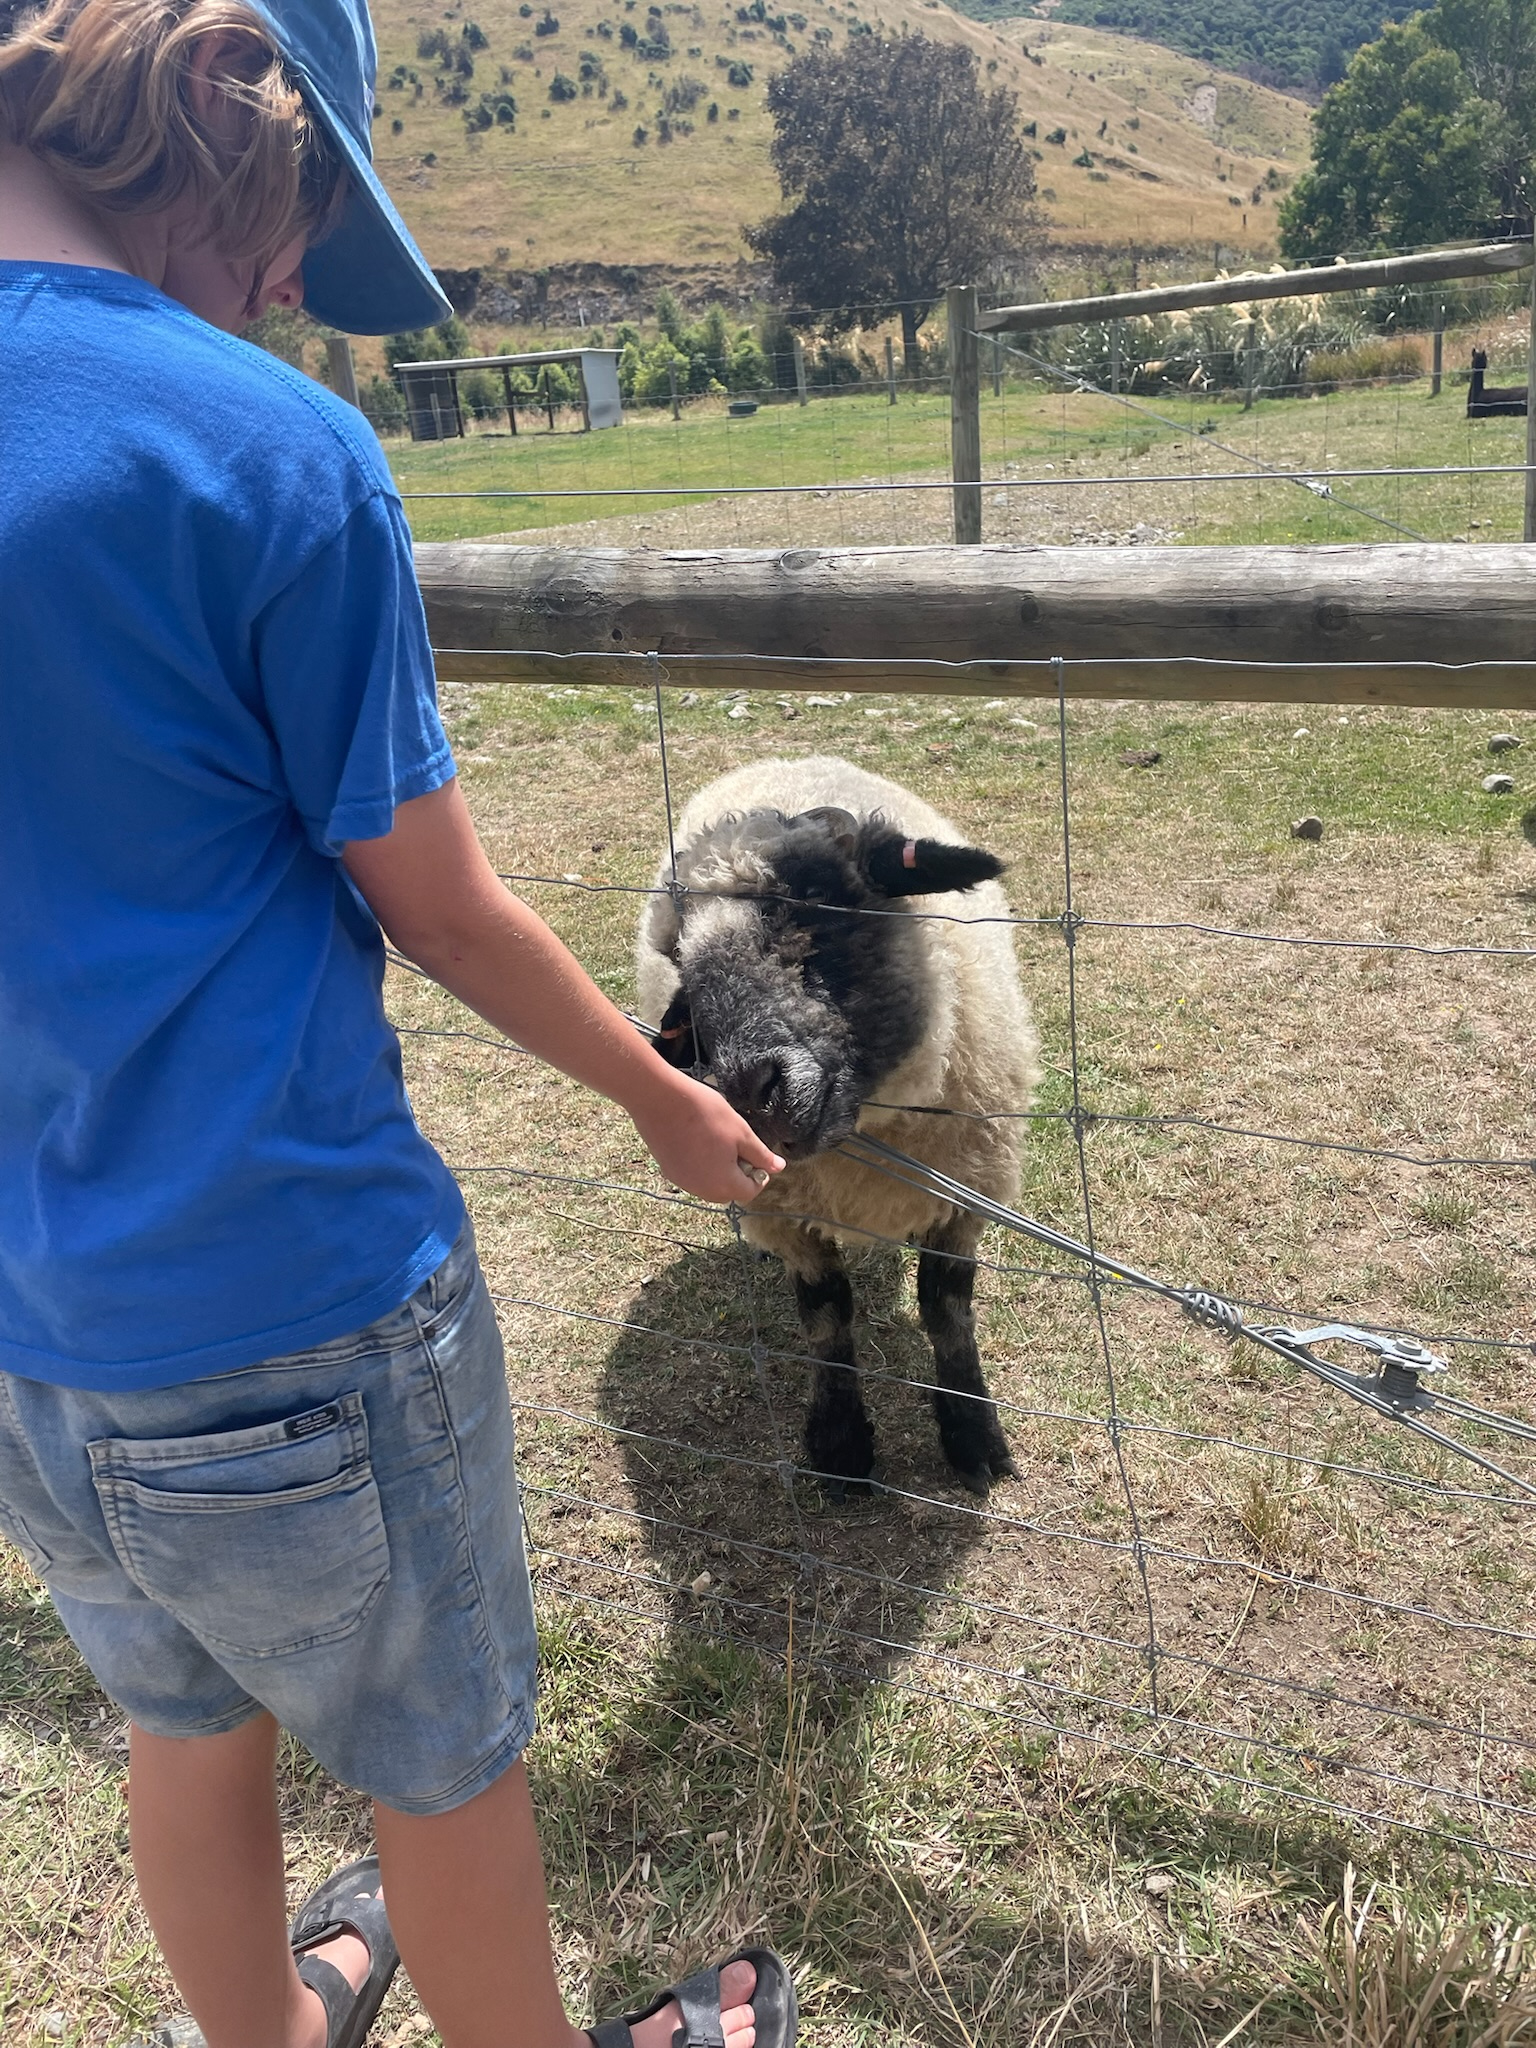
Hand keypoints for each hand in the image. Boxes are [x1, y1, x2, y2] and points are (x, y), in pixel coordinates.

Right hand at [630, 1069, 784, 1204]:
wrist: (661, 1100)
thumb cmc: (706, 1114)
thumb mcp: (742, 1132)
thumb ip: (761, 1155)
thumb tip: (779, 1168)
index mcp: (724, 1184)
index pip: (750, 1192)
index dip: (759, 1175)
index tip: (756, 1155)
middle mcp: (702, 1190)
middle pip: (728, 1192)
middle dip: (738, 1175)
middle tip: (737, 1147)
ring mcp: (682, 1181)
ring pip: (709, 1184)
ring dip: (718, 1171)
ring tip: (717, 1141)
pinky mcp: (668, 1170)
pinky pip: (691, 1176)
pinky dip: (700, 1165)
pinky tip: (698, 1141)